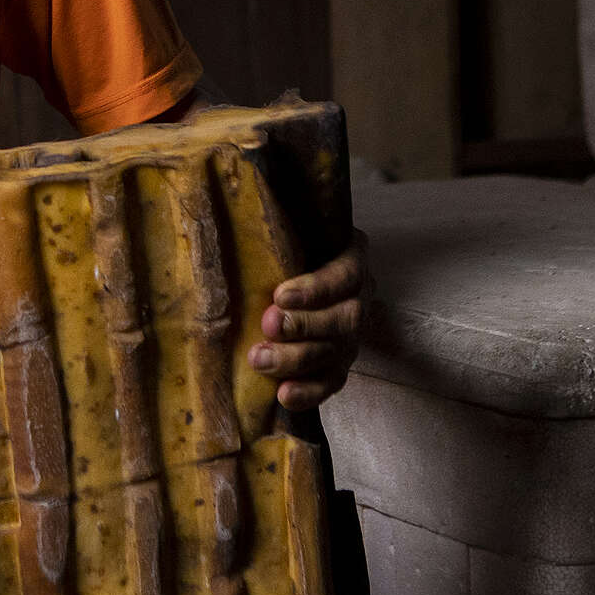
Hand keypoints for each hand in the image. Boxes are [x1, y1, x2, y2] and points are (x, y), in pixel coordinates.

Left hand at [248, 229, 368, 410]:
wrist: (304, 268)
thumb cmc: (289, 246)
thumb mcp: (291, 225)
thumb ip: (275, 221)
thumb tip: (235, 200)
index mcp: (352, 260)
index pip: (344, 275)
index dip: (315, 289)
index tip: (280, 294)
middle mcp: (359, 299)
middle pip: (342, 319)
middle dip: (302, 327)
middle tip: (267, 325)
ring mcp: (352, 335)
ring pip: (334, 353)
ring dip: (296, 359)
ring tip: (260, 359)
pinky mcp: (340, 364)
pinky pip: (331, 382)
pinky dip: (309, 392)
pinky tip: (283, 395)